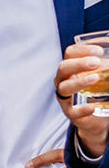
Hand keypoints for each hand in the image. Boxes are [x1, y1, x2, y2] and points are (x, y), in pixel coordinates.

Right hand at [55, 43, 108, 158]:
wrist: (98, 117)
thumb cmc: (99, 90)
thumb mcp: (103, 75)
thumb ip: (108, 67)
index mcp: (72, 68)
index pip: (71, 53)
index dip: (82, 49)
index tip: (99, 51)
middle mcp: (64, 80)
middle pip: (64, 68)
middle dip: (78, 64)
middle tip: (95, 62)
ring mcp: (66, 97)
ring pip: (64, 87)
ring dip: (79, 82)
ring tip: (95, 78)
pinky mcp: (71, 113)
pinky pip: (72, 111)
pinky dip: (81, 109)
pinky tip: (91, 107)